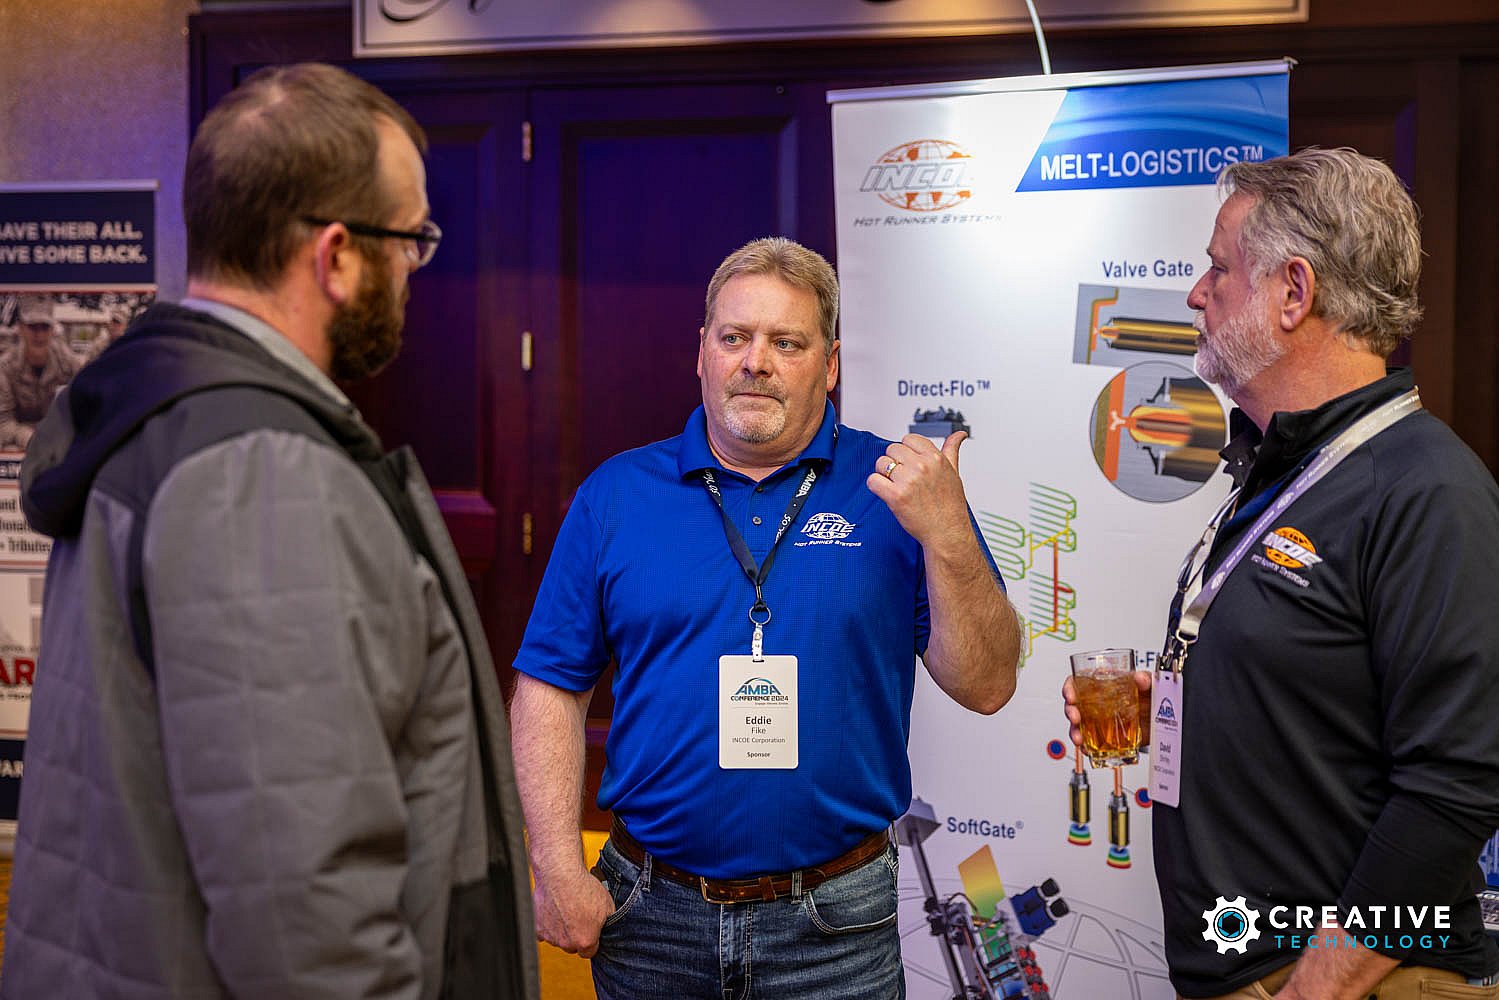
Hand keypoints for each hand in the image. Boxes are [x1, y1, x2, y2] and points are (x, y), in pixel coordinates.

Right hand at [532, 866, 615, 956]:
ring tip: (566, 909)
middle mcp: (567, 943)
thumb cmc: (583, 888)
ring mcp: (551, 936)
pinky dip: (549, 924)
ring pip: (558, 939)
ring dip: (562, 929)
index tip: (591, 929)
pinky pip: (545, 931)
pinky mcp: (538, 928)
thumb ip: (607, 923)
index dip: (592, 939)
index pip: (590, 951)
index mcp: (585, 941)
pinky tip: (555, 910)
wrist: (559, 874)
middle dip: (576, 935)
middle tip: (578, 916)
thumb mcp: (608, 905)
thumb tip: (607, 928)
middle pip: (573, 946)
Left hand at [866, 432, 972, 550]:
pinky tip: (887, 493)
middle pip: (892, 449)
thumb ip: (952, 450)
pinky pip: (873, 480)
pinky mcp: (896, 496)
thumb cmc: (950, 506)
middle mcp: (922, 466)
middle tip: (903, 478)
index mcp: (936, 458)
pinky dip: (875, 486)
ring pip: (881, 463)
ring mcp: (908, 480)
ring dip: (884, 474)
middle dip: (894, 462)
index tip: (910, 463)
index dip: (906, 452)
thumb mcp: (954, 473)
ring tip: (896, 487)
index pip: (909, 439)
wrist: (947, 532)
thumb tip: (959, 435)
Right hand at [1063, 671, 1153, 749]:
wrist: (1159, 719)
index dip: (1070, 688)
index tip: (1071, 695)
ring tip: (1079, 739)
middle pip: (1074, 705)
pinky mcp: (1105, 736)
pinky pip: (1090, 742)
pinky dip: (1086, 747)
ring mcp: (1098, 720)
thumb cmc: (1149, 697)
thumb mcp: (1148, 685)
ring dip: (1075, 732)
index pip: (1078, 682)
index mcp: (1102, 685)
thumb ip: (1146, 680)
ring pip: (1078, 725)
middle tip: (1075, 718)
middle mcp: (1096, 702)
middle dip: (1070, 712)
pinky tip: (1087, 750)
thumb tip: (1140, 678)